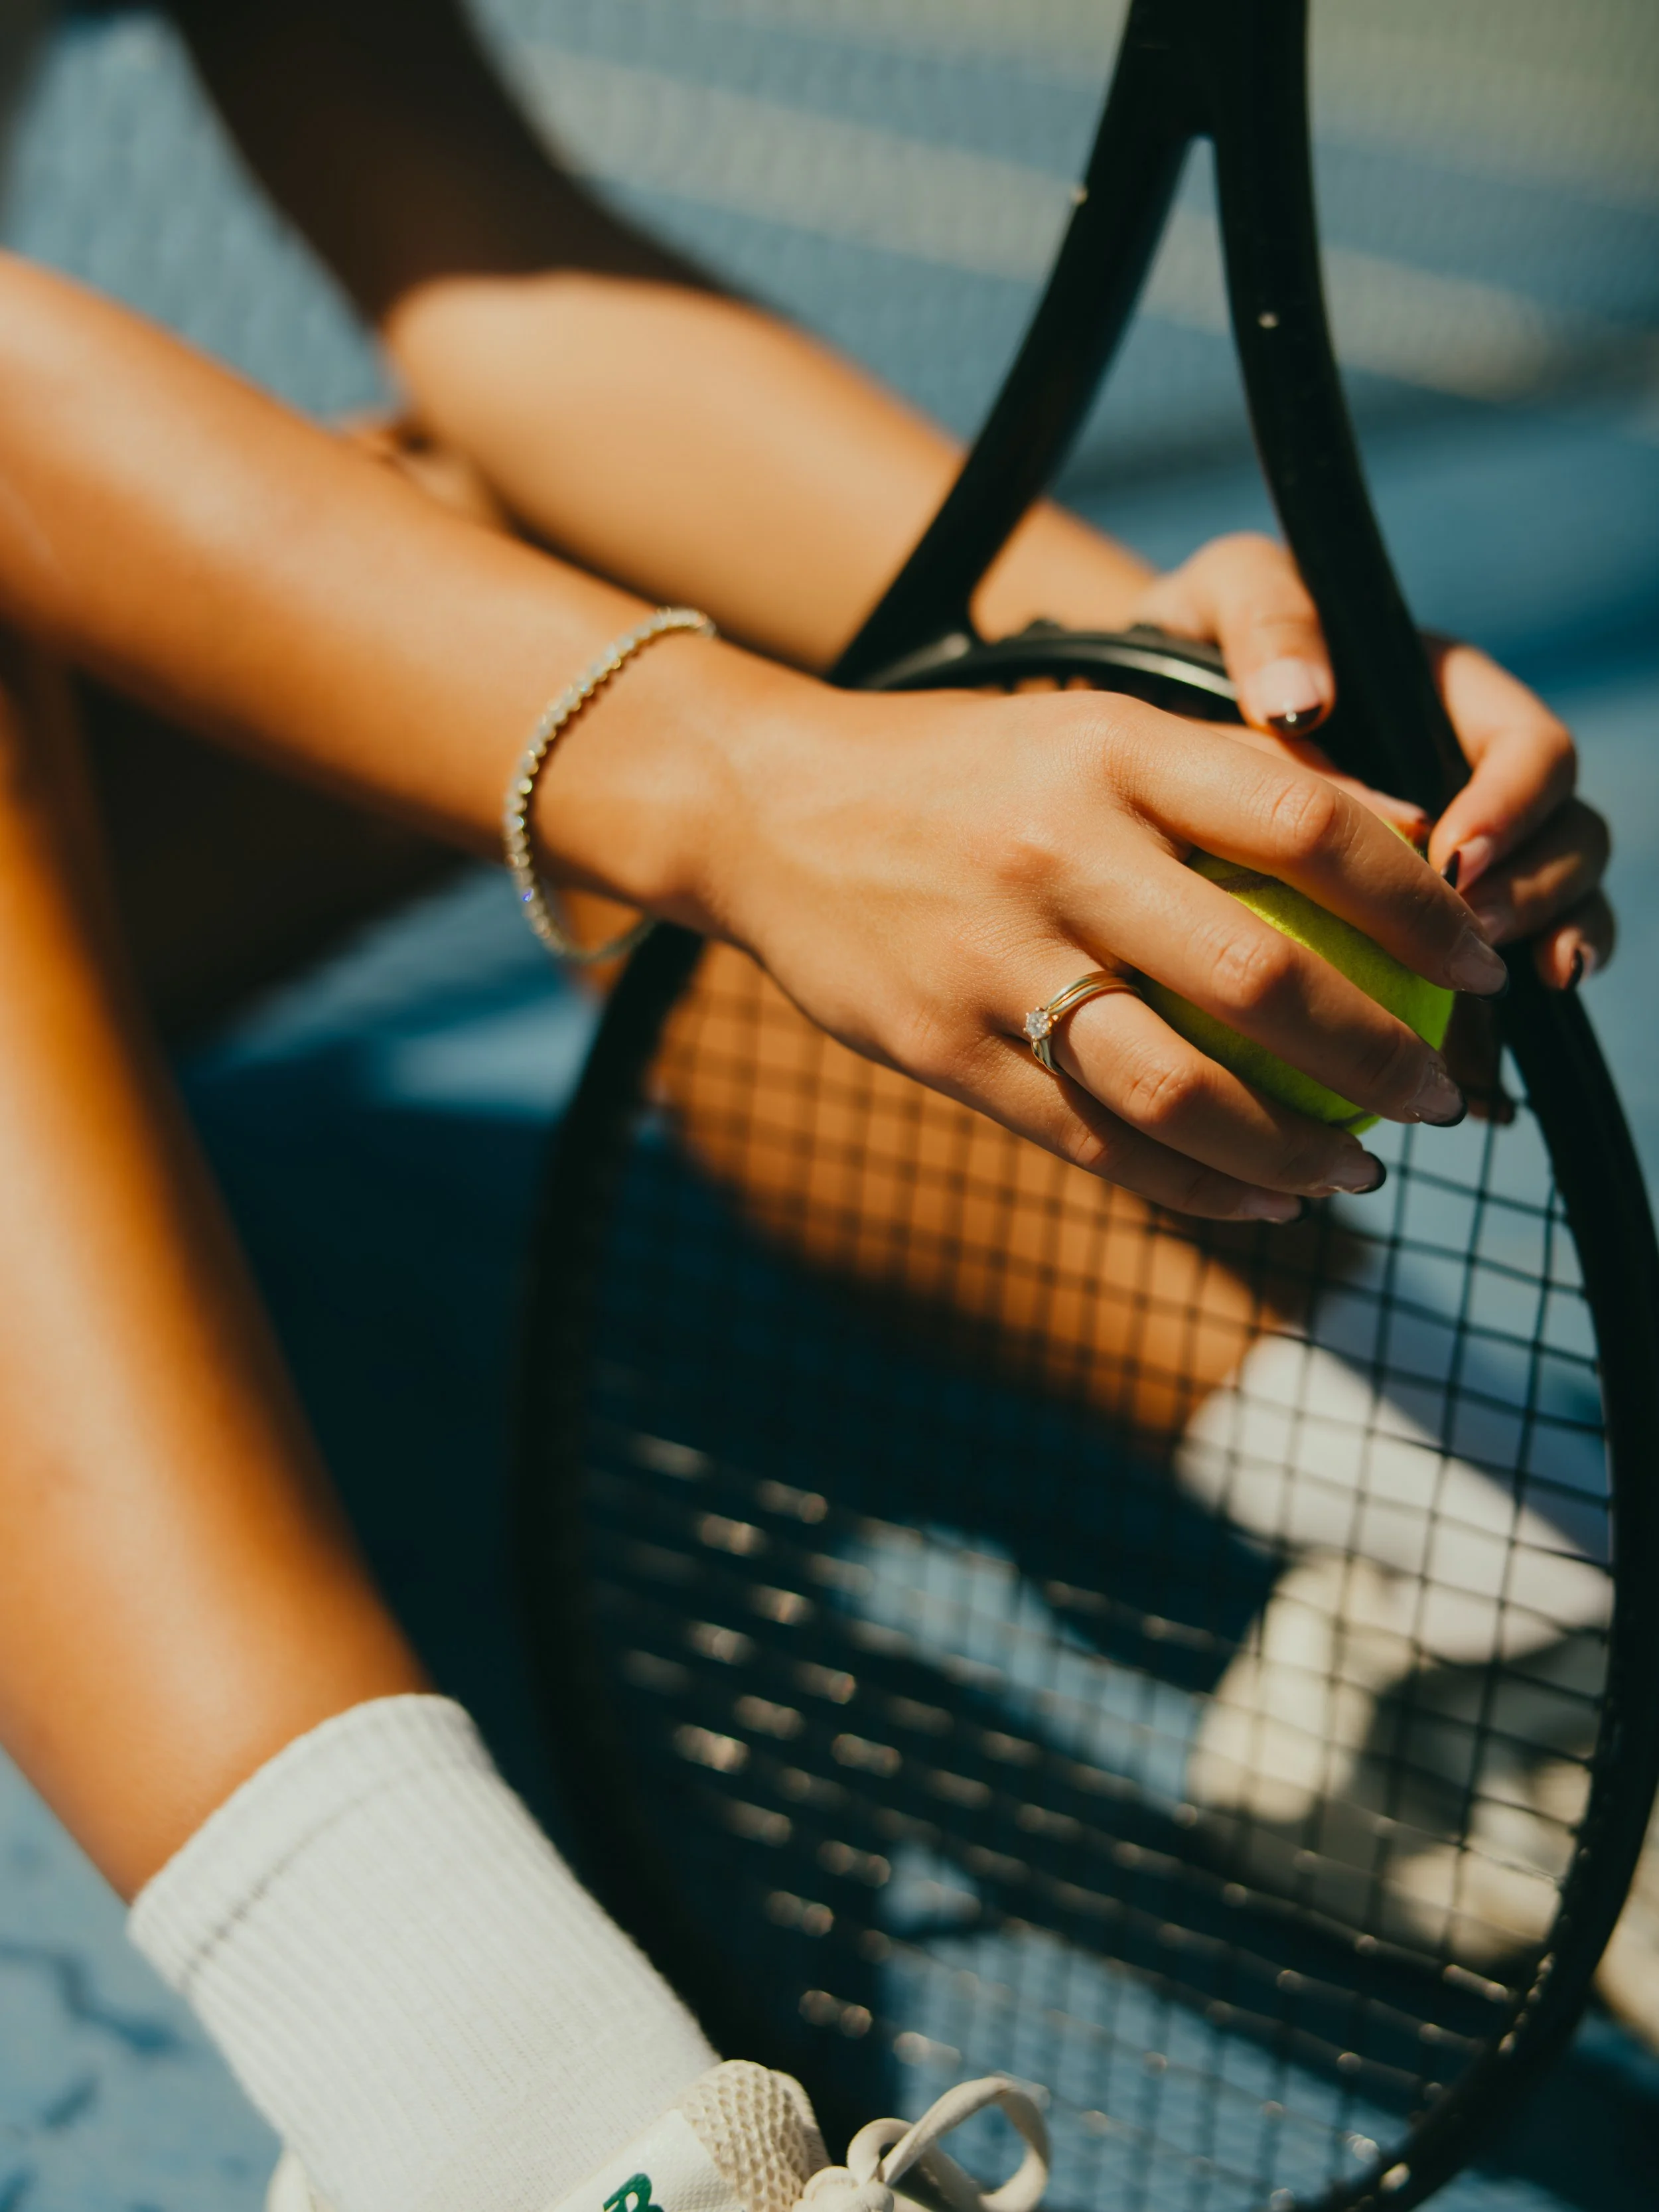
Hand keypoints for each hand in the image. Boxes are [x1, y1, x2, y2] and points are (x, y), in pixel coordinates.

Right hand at [704, 667, 1505, 1223]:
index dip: (1415, 906)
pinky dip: (1192, 1184)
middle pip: (1261, 975)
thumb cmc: (962, 773)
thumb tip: (1405, 842)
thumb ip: (1225, 781)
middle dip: (1382, 1059)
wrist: (767, 809)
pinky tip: (1253, 1200)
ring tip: (1353, 1174)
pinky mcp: (939, 1046)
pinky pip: (1093, 1138)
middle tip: (1437, 1100)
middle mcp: (1056, 849)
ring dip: (1291, 1150)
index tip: (1478, 965)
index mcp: (1110, 751)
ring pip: (1177, 1086)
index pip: (1305, 823)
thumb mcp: (1088, 730)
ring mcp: (990, 957)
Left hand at [1132, 533, 1612, 987]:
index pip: (1528, 749)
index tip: (1451, 854)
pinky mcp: (1421, 923)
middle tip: (1472, 938)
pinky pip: (1489, 969)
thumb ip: (1268, 617)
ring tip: (1484, 997)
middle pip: (1566, 834)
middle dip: (1538, 889)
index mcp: (1444, 695)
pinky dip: (1496, 1014)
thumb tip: (1307, 705)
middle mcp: (1467, 774)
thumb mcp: (1220, 603)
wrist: (1126, 728)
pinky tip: (1478, 1063)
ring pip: (1550, 905)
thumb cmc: (1180, 646)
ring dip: (1535, 949)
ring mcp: (1457, 851)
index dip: (1514, 803)